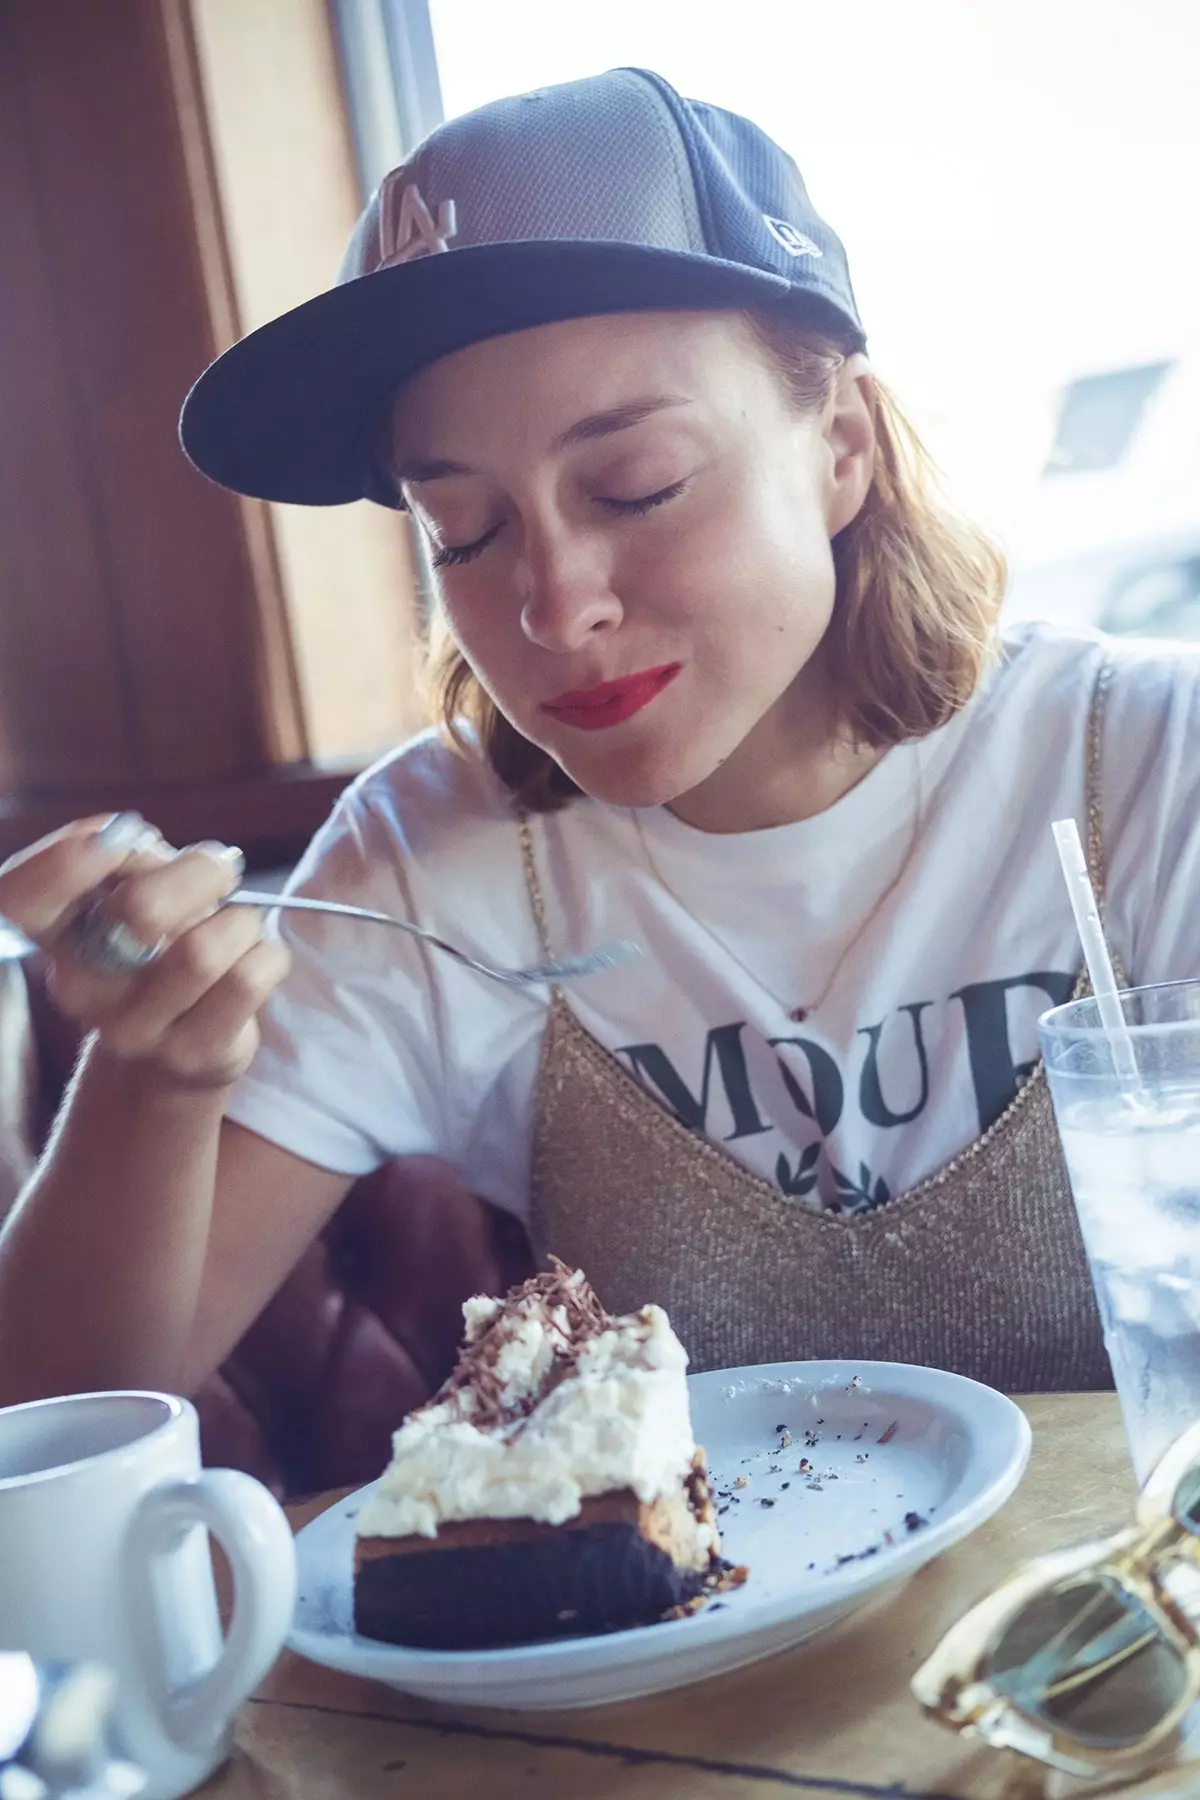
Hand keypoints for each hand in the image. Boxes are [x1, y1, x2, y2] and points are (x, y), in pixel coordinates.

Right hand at [0, 813, 290, 1088]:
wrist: (180, 1050)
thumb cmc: (160, 950)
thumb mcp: (138, 898)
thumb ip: (131, 863)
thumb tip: (139, 841)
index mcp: (57, 938)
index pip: (20, 901)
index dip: (61, 861)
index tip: (118, 838)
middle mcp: (81, 989)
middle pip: (139, 911)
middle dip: (198, 873)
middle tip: (221, 870)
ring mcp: (133, 1029)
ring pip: (201, 951)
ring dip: (241, 921)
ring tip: (242, 924)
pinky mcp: (191, 1054)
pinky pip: (246, 982)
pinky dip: (268, 955)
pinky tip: (258, 958)